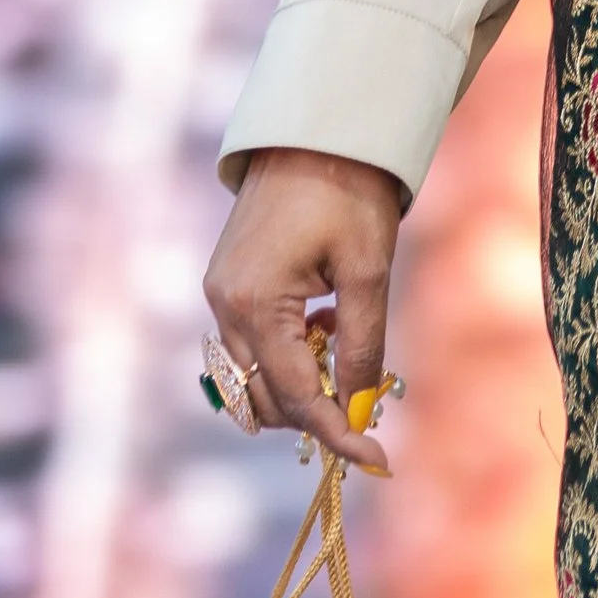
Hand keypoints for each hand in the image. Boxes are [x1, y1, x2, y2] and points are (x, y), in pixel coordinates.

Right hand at [203, 147, 407, 473]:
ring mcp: (218, 296)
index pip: (295, 394)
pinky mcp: (224, 286)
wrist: (316, 134)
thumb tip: (359, 411)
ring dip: (301, 384)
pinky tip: (324, 324)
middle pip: (267, 398)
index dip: (337, 433)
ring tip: (344, 344)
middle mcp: (224, 306)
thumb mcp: (369, 271)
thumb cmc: (349, 194)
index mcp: (255, 302)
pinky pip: (251, 348)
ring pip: (255, 378)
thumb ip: (362, 345)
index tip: (378, 463)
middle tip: (368, 399)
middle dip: (317, 411)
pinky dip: (288, 356)